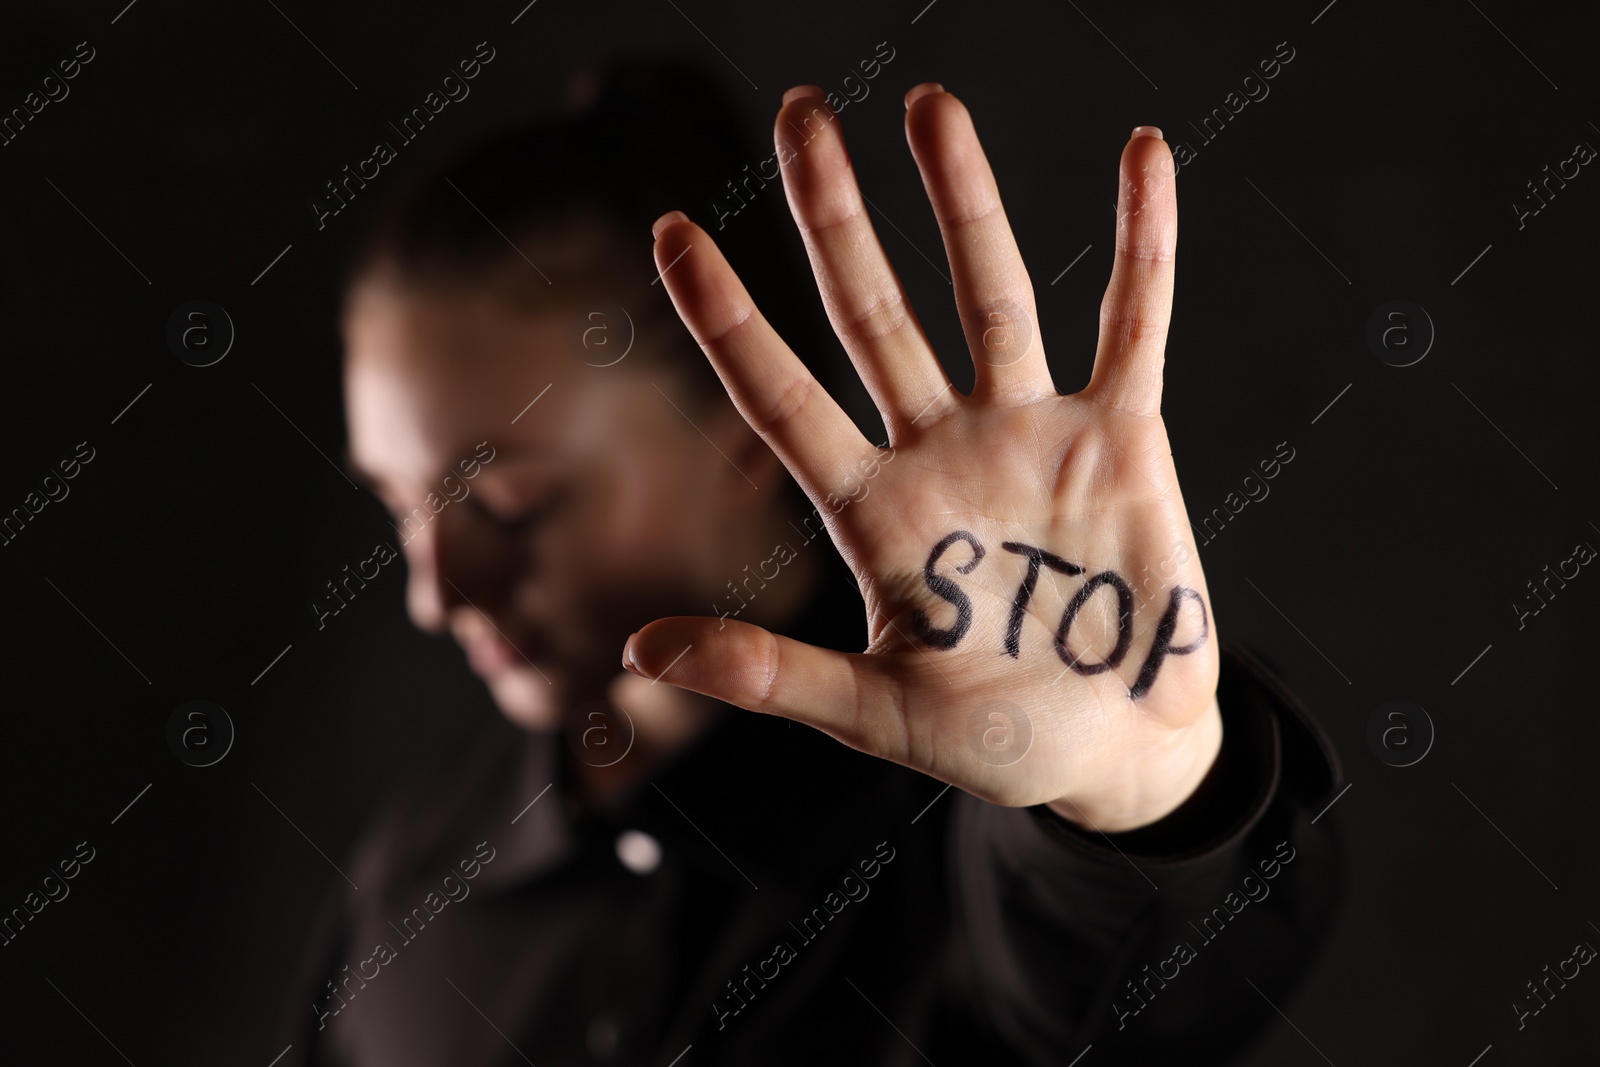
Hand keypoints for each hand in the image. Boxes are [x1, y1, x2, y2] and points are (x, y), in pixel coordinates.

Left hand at [627, 82, 1219, 831]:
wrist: (1119, 753)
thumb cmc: (997, 744)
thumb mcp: (877, 715)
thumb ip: (771, 675)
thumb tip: (637, 653)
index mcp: (873, 511)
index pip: (779, 393)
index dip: (727, 315)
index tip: (672, 228)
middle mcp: (939, 450)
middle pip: (872, 312)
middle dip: (834, 214)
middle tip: (798, 111)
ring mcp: (1030, 432)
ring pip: (989, 292)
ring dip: (964, 199)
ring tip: (929, 104)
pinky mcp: (1122, 435)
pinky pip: (1134, 321)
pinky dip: (1143, 242)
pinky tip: (1143, 157)